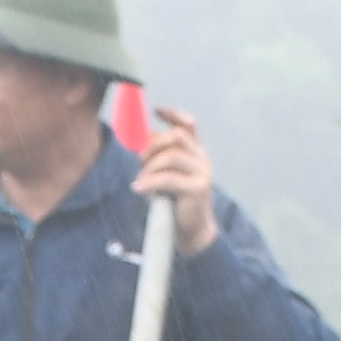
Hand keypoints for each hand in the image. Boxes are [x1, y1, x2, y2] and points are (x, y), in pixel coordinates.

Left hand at [129, 103, 220, 259]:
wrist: (192, 231)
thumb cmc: (175, 202)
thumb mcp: (165, 175)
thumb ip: (156, 159)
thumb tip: (137, 144)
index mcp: (196, 152)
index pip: (189, 125)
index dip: (173, 114)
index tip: (155, 110)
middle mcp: (202, 158)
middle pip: (176, 136)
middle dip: (152, 144)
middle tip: (138, 159)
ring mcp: (202, 172)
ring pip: (172, 156)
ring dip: (150, 165)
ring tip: (140, 179)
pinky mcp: (198, 188)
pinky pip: (169, 178)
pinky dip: (150, 182)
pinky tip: (138, 188)